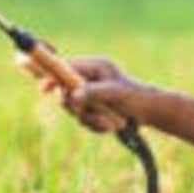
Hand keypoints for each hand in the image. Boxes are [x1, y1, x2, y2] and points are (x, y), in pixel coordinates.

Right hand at [32, 54, 151, 133]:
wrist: (149, 112)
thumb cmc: (135, 96)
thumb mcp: (116, 93)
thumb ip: (94, 92)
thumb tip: (73, 95)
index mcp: (94, 67)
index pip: (65, 68)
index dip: (52, 77)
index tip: (44, 89)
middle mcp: (88, 79)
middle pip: (64, 90)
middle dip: (76, 106)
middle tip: (88, 112)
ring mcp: (88, 94)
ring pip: (73, 109)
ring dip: (89, 119)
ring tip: (108, 122)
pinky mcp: (91, 108)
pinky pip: (82, 120)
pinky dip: (95, 126)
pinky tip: (109, 125)